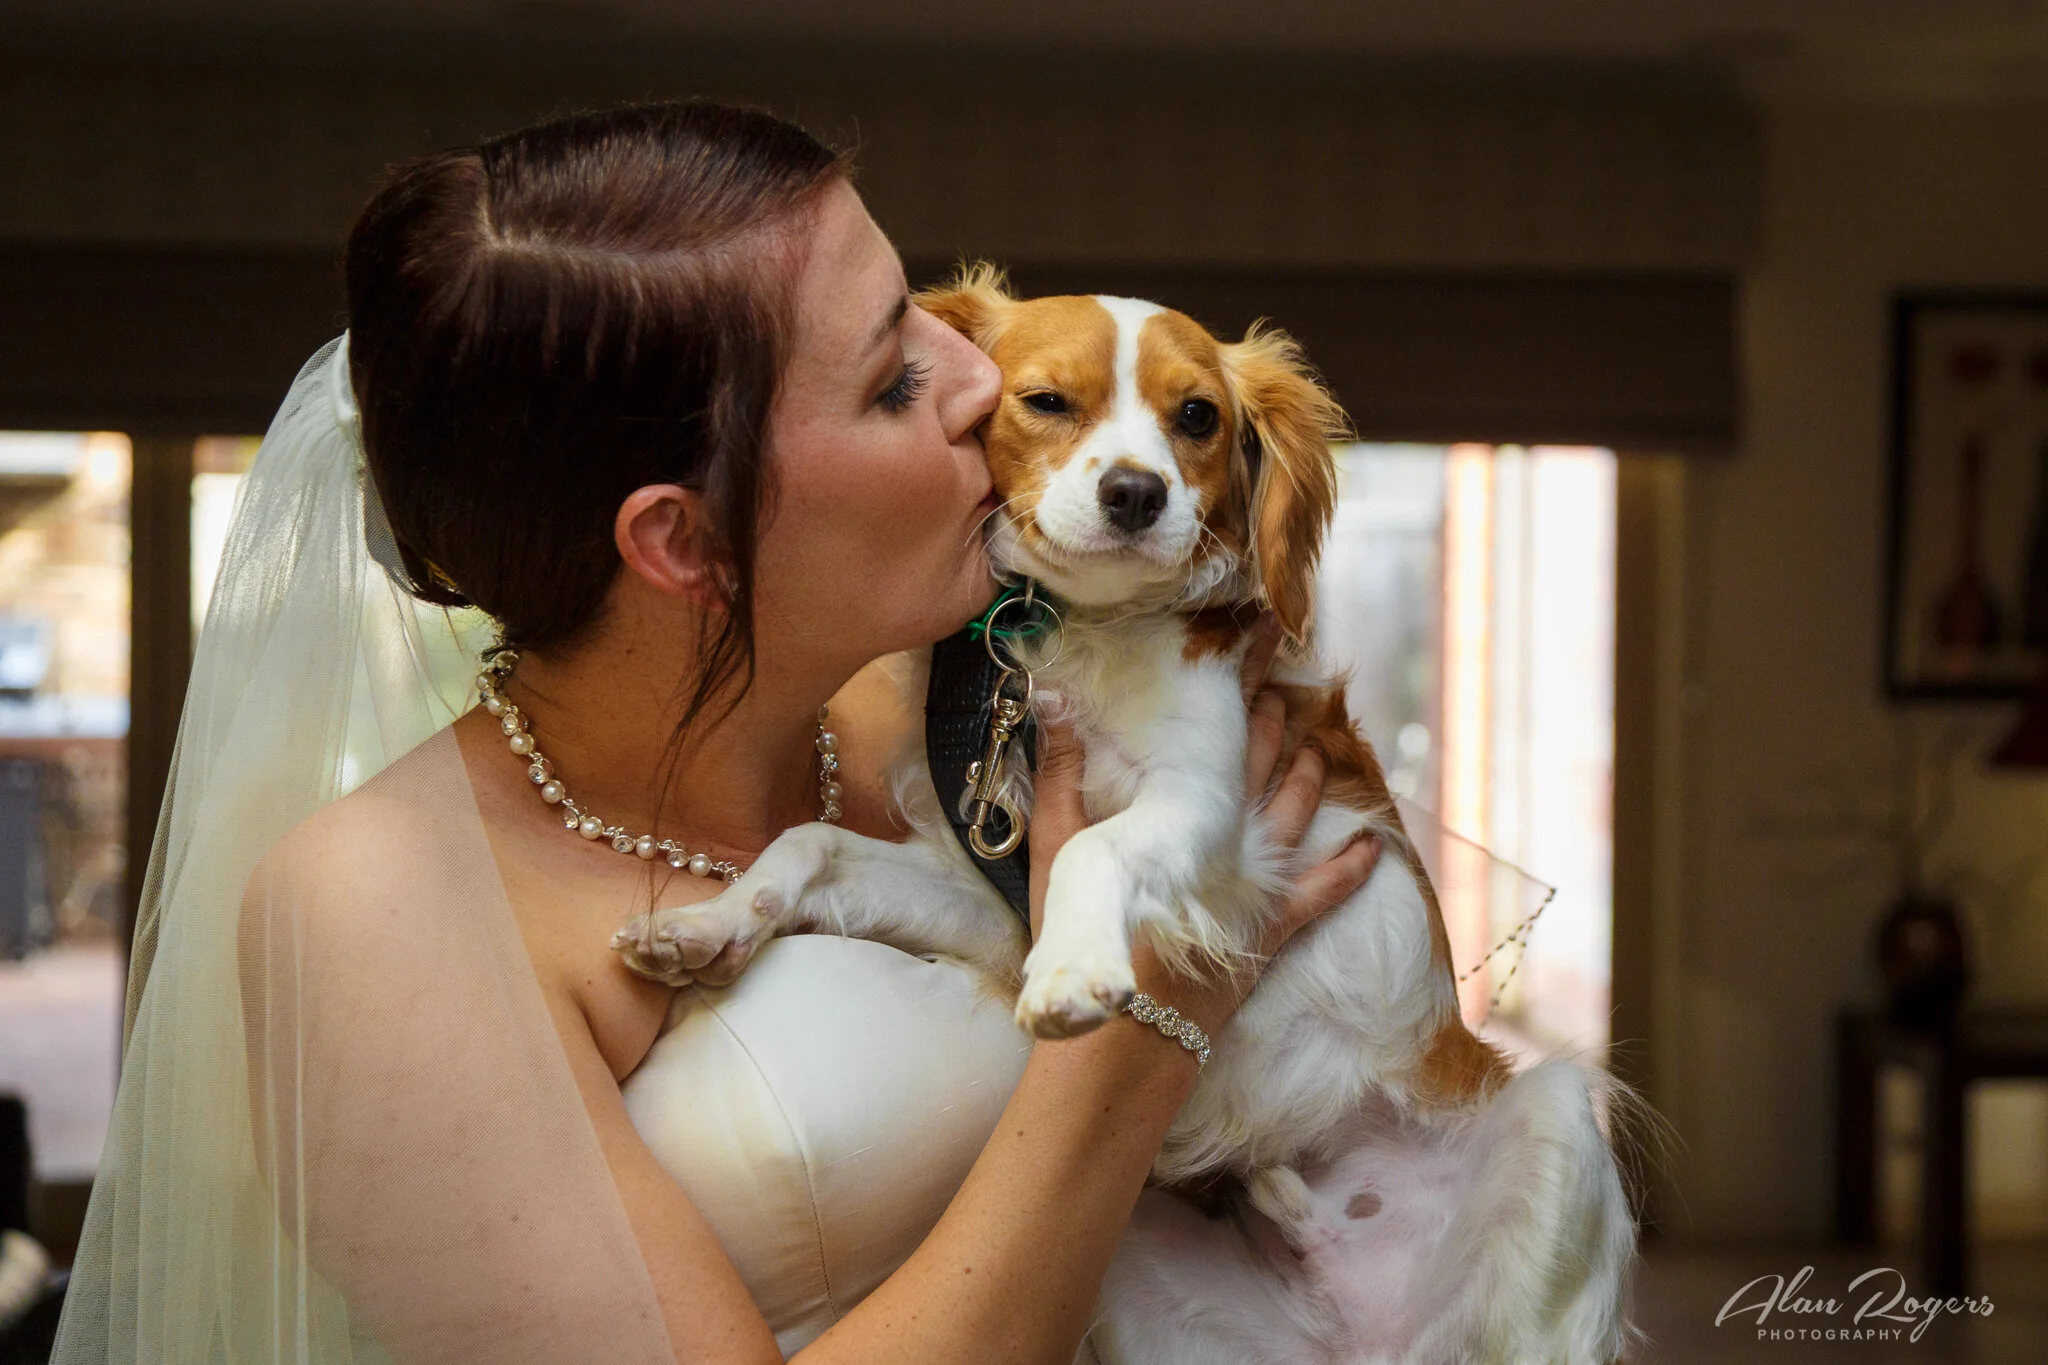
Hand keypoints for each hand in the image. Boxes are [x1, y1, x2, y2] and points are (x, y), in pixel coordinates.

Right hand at [1025, 613, 1382, 1041]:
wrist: (1126, 1024)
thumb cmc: (1086, 934)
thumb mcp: (1059, 846)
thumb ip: (1060, 771)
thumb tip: (1051, 700)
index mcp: (1183, 804)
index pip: (1219, 727)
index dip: (1239, 678)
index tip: (1257, 633)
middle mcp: (1230, 831)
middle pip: (1261, 759)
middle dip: (1272, 716)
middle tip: (1281, 678)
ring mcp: (1258, 877)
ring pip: (1296, 811)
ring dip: (1308, 774)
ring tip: (1315, 742)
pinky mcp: (1273, 925)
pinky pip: (1324, 891)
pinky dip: (1350, 867)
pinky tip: (1371, 846)